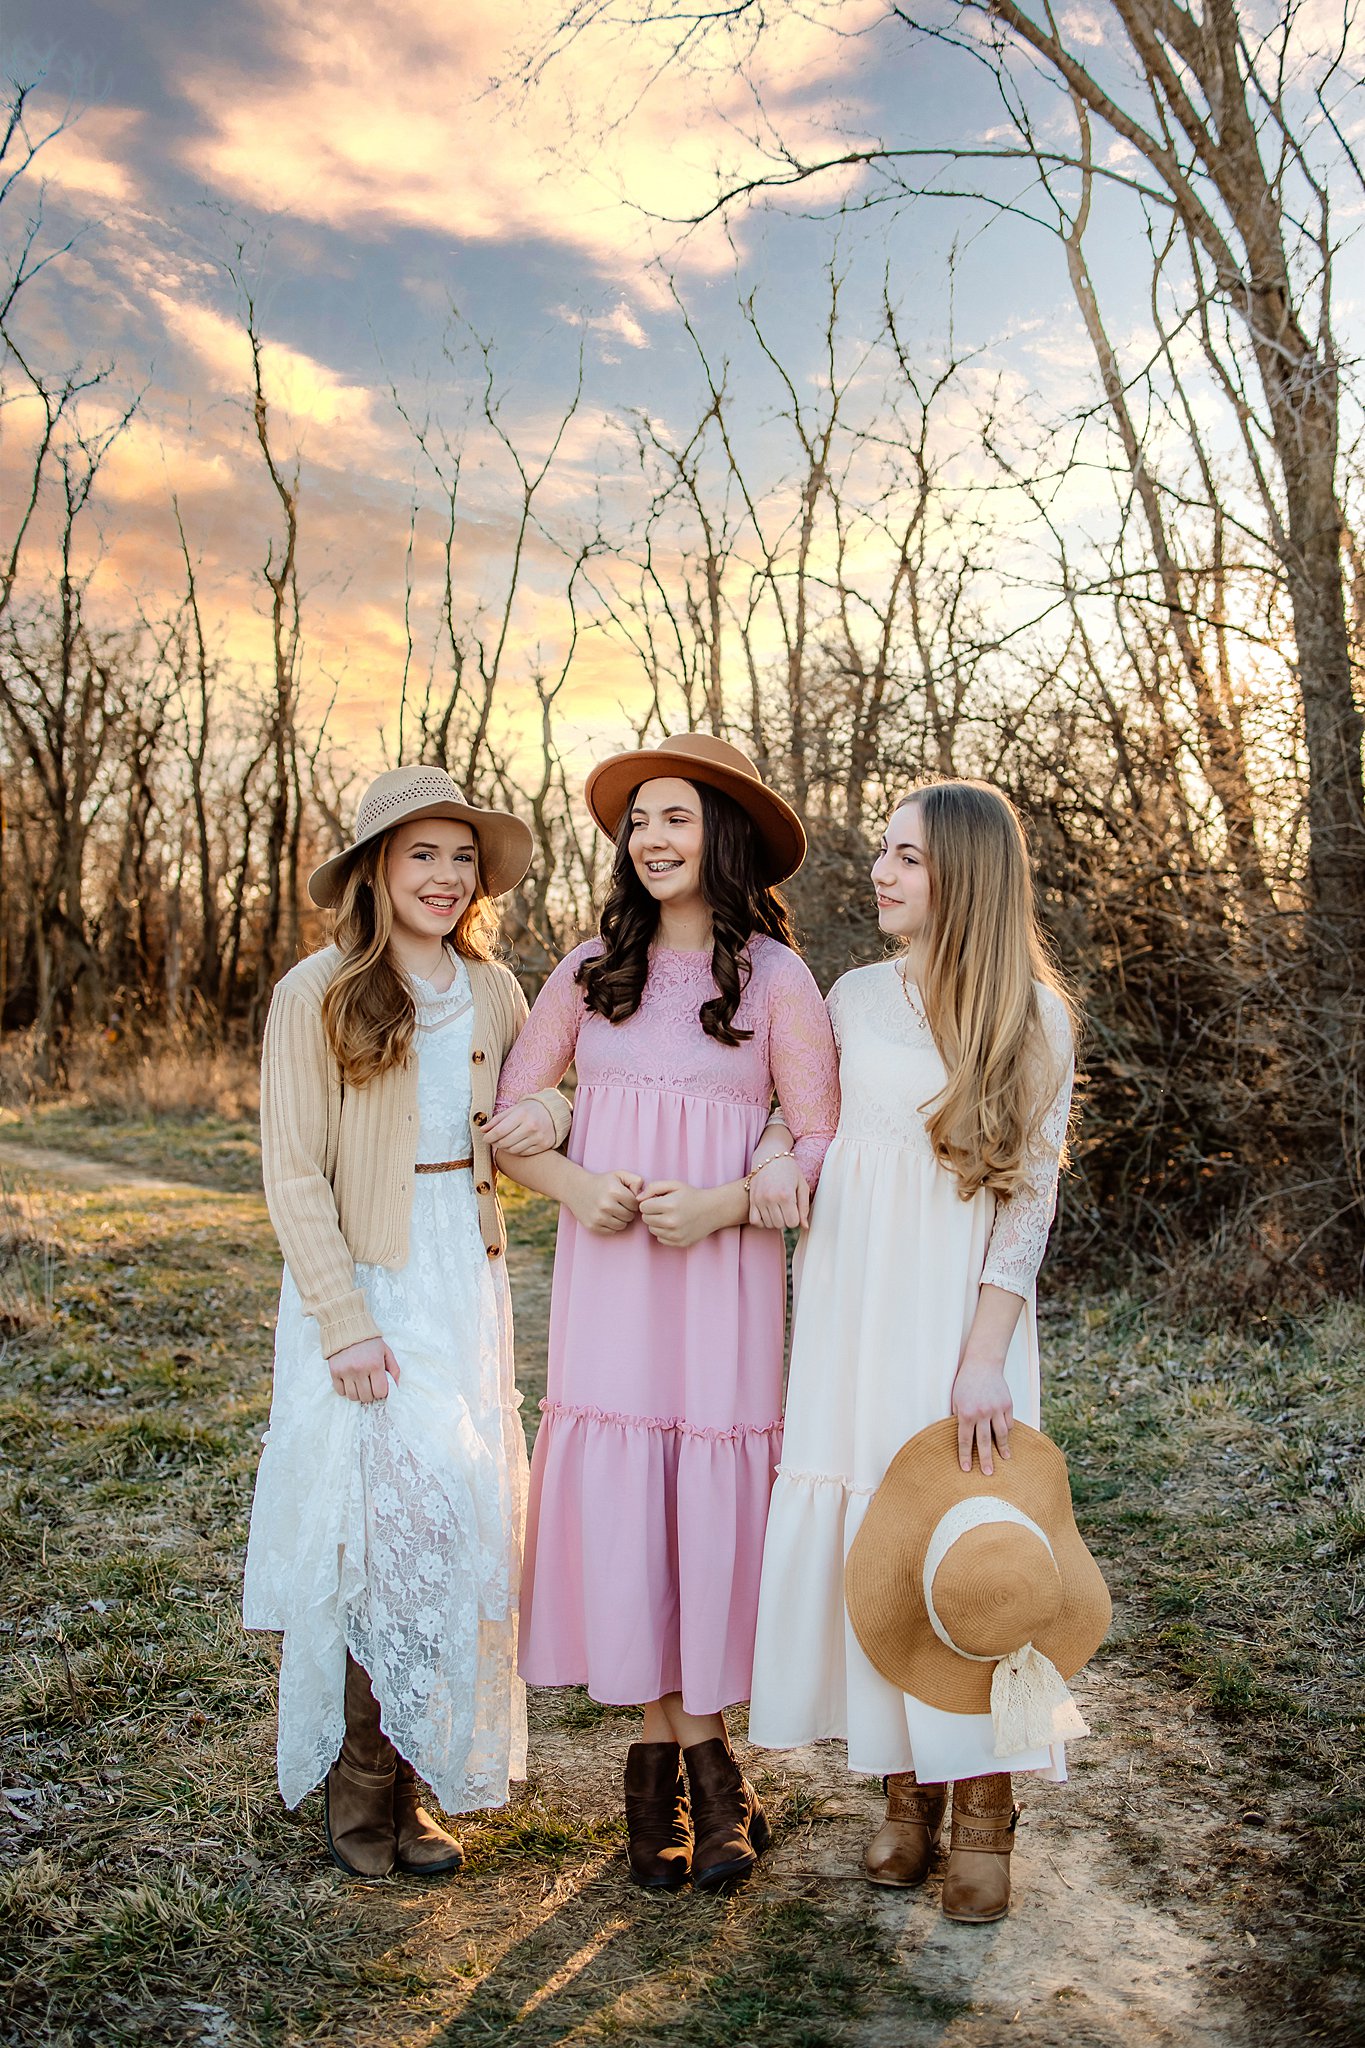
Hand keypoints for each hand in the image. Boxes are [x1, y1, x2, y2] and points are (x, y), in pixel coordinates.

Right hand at [328, 1337, 400, 1404]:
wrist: (348, 1329)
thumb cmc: (369, 1342)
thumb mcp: (386, 1352)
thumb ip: (394, 1369)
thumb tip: (396, 1386)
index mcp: (375, 1364)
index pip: (380, 1392)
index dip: (382, 1392)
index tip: (380, 1387)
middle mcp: (360, 1369)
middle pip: (367, 1397)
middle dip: (371, 1394)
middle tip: (370, 1385)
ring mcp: (346, 1372)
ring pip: (353, 1397)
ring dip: (358, 1394)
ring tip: (360, 1384)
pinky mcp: (334, 1372)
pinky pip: (340, 1392)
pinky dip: (346, 1391)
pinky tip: (350, 1382)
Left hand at [484, 1098, 556, 1156]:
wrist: (554, 1112)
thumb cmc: (530, 1109)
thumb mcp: (514, 1109)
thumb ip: (497, 1119)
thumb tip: (482, 1130)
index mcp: (522, 1114)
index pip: (500, 1130)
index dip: (489, 1137)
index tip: (485, 1138)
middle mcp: (531, 1126)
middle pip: (505, 1142)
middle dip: (495, 1143)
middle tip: (492, 1141)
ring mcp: (539, 1137)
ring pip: (513, 1150)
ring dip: (504, 1148)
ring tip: (503, 1142)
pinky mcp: (544, 1145)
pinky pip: (523, 1153)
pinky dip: (515, 1151)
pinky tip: (514, 1144)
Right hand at [570, 1168, 643, 1234]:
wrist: (576, 1188)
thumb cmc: (602, 1182)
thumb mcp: (619, 1175)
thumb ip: (636, 1181)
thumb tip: (641, 1197)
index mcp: (614, 1191)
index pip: (635, 1205)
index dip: (632, 1202)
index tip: (625, 1198)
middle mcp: (606, 1205)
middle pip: (629, 1216)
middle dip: (627, 1211)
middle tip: (619, 1205)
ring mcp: (598, 1217)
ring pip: (622, 1226)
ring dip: (620, 1219)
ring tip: (613, 1210)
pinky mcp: (592, 1226)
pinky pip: (611, 1231)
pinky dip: (611, 1225)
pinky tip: (606, 1216)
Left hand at [639, 1180, 717, 1248]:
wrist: (713, 1210)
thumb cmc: (691, 1195)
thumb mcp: (674, 1184)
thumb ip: (653, 1187)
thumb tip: (638, 1199)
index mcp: (669, 1205)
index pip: (643, 1207)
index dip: (649, 1202)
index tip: (658, 1200)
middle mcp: (672, 1222)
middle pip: (646, 1219)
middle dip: (652, 1212)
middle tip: (664, 1208)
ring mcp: (676, 1235)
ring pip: (652, 1230)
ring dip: (657, 1223)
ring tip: (670, 1216)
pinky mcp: (679, 1243)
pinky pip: (660, 1239)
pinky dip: (664, 1232)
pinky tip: (674, 1225)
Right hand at [747, 1154, 808, 1229]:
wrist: (769, 1156)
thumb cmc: (789, 1170)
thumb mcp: (802, 1185)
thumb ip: (804, 1207)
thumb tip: (805, 1227)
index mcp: (786, 1195)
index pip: (792, 1223)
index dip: (796, 1219)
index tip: (795, 1210)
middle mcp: (771, 1198)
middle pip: (781, 1225)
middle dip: (786, 1220)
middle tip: (787, 1209)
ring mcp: (759, 1199)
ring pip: (769, 1224)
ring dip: (775, 1220)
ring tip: (778, 1209)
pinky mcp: (752, 1199)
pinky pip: (755, 1221)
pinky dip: (762, 1221)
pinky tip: (768, 1213)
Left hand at [951, 1358, 1012, 1475]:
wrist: (983, 1363)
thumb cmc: (965, 1382)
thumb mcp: (955, 1399)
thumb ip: (957, 1417)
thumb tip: (960, 1435)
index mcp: (966, 1413)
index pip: (966, 1440)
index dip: (965, 1455)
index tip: (966, 1469)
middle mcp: (983, 1413)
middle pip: (985, 1442)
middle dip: (986, 1459)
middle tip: (988, 1473)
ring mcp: (997, 1409)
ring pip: (1001, 1434)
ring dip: (1003, 1448)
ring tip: (1005, 1459)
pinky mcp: (1008, 1404)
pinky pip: (1009, 1422)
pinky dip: (1008, 1431)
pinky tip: (1007, 1438)